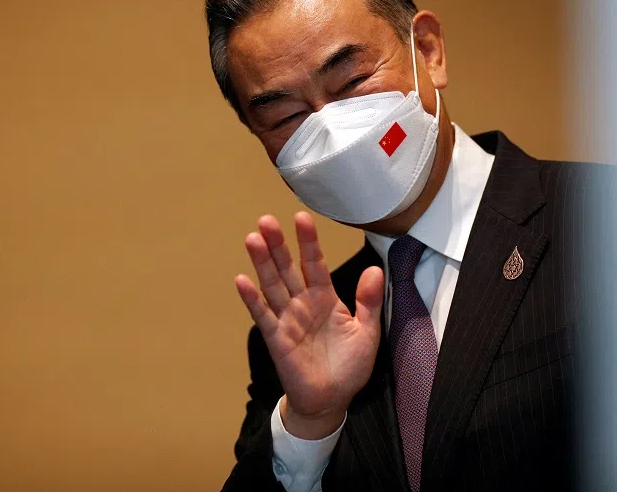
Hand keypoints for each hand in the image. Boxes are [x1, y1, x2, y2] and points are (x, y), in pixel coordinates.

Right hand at [235, 212, 383, 439]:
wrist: (332, 400)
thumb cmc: (349, 366)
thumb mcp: (367, 333)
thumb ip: (368, 301)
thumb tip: (374, 269)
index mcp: (325, 298)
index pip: (314, 263)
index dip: (308, 242)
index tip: (301, 218)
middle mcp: (303, 303)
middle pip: (287, 268)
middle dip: (278, 244)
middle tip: (266, 220)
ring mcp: (287, 319)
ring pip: (272, 285)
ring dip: (262, 263)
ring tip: (253, 238)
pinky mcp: (276, 338)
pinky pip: (263, 315)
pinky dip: (252, 298)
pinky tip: (242, 280)